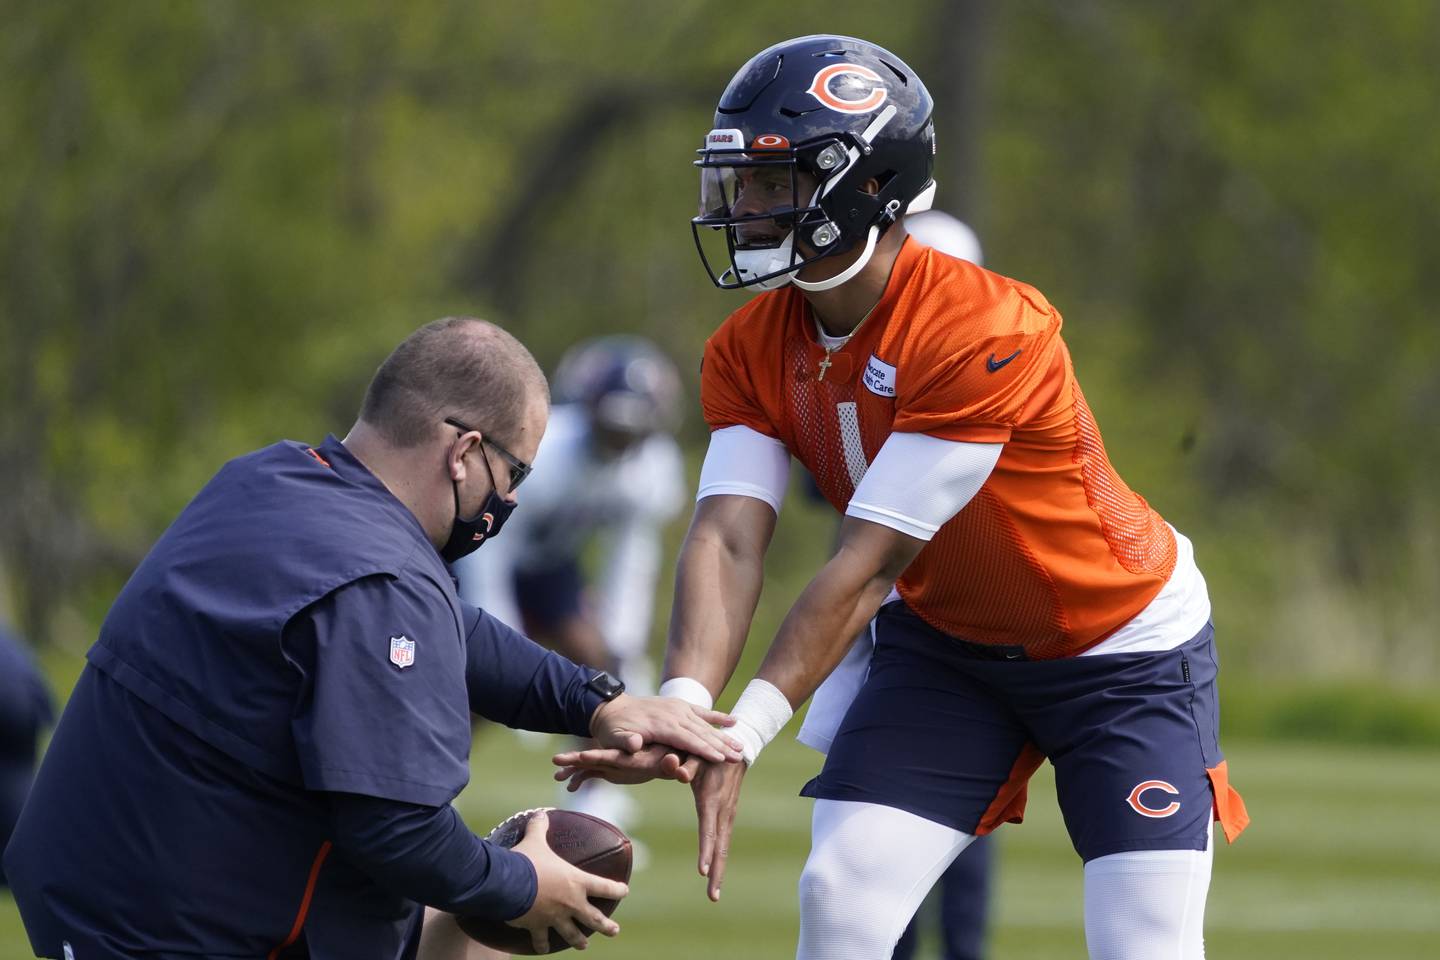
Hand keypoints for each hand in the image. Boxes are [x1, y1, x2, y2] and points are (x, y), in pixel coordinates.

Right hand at [507, 810, 627, 951]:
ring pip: (572, 934)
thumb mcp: (535, 840)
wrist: (508, 883)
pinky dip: (542, 945)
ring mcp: (555, 917)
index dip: (616, 890)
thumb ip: (540, 827)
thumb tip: (539, 814)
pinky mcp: (537, 927)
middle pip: (594, 918)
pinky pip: (541, 939)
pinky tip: (543, 950)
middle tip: (614, 930)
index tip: (624, 892)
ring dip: (579, 941)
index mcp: (576, 881)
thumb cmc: (527, 860)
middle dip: (606, 926)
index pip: (604, 886)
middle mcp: (570, 903)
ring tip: (584, 946)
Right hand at [552, 744, 692, 790]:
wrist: (670, 755)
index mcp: (628, 755)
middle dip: (575, 759)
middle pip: (593, 757)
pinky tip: (570, 787)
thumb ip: (670, 764)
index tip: (580, 757)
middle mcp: (617, 757)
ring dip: (573, 769)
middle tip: (557, 760)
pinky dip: (580, 779)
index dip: (594, 756)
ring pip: (588, 765)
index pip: (609, 755)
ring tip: (557, 776)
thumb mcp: (670, 763)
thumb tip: (674, 762)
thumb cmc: (673, 757)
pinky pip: (591, 774)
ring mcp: (612, 763)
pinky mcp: (611, 770)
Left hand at [589, 693, 742, 763]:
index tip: (720, 759)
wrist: (612, 708)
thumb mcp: (614, 737)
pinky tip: (734, 721)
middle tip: (739, 757)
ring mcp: (678, 708)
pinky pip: (702, 711)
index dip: (703, 749)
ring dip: (723, 736)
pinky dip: (718, 716)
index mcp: (660, 724)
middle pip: (700, 732)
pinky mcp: (680, 706)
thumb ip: (625, 741)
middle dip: (720, 745)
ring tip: (741, 747)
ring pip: (704, 724)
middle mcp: (673, 714)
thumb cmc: (614, 729)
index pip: (685, 739)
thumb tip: (635, 743)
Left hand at [691, 758, 747, 901]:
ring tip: (714, 893)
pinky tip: (715, 873)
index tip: (702, 870)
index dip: (706, 849)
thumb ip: (687, 763)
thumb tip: (679, 773)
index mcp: (713, 798)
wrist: (736, 748)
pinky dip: (720, 859)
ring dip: (719, 870)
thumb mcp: (697, 754)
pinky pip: (723, 841)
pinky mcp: (727, 815)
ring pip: (723, 846)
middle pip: (720, 846)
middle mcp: (723, 810)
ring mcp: (728, 814)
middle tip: (713, 896)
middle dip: (716, 872)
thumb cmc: (709, 752)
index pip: (709, 828)